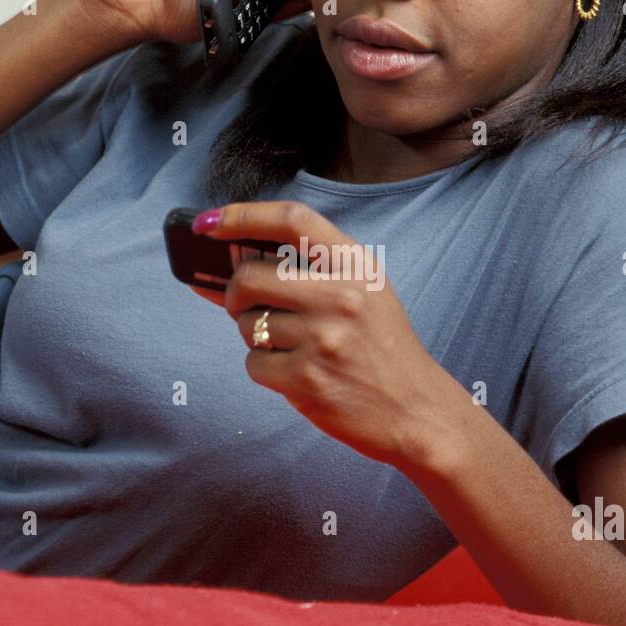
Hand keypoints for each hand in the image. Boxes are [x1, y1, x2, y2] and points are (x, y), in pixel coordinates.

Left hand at [189, 201, 448, 467]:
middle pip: (250, 275)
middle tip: (247, 306)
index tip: (210, 222)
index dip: (243, 215)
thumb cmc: (381, 348)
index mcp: (357, 266)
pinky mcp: (307, 379)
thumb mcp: (363, 293)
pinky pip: (253, 364)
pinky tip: (296, 374)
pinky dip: (265, 370)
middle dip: (235, 293)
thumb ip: (307, 272)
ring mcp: (323, 338)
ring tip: (292, 347)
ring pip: (247, 324)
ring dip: (256, 337)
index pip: (292, 220)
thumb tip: (227, 264)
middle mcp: (341, 296)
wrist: (415, 410)